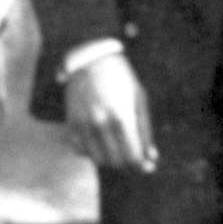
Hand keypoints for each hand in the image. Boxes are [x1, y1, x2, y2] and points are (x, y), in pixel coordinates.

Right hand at [64, 52, 157, 171]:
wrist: (89, 59)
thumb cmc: (121, 79)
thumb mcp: (139, 99)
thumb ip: (145, 131)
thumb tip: (152, 159)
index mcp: (121, 118)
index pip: (132, 157)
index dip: (141, 164)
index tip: (146, 164)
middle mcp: (99, 124)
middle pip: (115, 162)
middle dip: (127, 162)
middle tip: (132, 153)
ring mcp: (82, 125)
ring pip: (97, 160)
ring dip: (110, 159)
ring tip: (117, 146)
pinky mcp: (70, 124)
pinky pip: (81, 151)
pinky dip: (92, 151)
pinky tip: (101, 140)